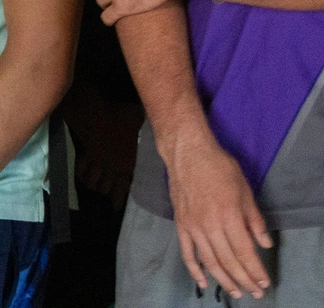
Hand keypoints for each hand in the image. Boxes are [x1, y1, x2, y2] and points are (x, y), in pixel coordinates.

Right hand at [70, 99, 142, 207]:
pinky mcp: (85, 154)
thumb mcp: (136, 118)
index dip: (118, 198)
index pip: (124, 185)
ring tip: (93, 186)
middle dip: (105, 191)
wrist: (96, 113)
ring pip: (93, 181)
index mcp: (127, 161)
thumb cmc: (119, 116)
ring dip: (92, 184)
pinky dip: (80, 174)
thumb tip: (149, 118)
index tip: (115, 207)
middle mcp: (112, 166)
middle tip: (105, 192)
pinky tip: (80, 177)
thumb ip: (141, 124)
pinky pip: (81, 169)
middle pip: (105, 187)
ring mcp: (97, 161)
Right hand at [167, 127, 272, 299]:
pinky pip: (186, 251)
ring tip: (235, 292)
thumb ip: (254, 219)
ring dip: (223, 280)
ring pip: (209, 260)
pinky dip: (194, 269)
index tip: (264, 283)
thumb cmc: (219, 167)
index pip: (244, 251)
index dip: (255, 270)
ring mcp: (192, 226)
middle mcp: (209, 224)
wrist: (186, 153)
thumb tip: (264, 244)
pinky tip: (203, 281)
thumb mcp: (245, 190)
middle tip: (254, 292)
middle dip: (243, 280)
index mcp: (228, 215)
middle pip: (228, 260)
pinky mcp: (180, 224)